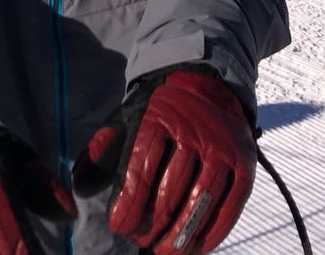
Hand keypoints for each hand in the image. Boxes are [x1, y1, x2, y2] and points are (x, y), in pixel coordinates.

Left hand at [72, 67, 255, 254]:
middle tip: (139, 240)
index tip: (119, 226)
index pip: (141, 168)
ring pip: (200, 201)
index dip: (129, 204)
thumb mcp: (127, 119)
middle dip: (151, 223)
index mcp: (158, 117)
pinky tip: (195, 248)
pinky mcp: (244, 163)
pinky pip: (231, 205)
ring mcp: (222, 147)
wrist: (207, 86)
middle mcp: (193, 131)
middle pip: (170, 190)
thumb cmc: (159, 112)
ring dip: (180, 235)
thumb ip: (103, 150)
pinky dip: (213, 232)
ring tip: (163, 251)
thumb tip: (80, 186)